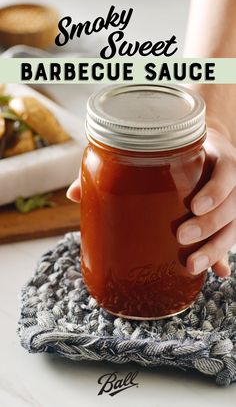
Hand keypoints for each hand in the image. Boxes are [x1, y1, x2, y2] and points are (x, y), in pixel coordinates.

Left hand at [67, 128, 235, 277]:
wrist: (207, 144)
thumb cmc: (176, 149)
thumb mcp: (157, 150)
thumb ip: (116, 168)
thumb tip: (73, 194)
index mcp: (216, 159)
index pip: (227, 174)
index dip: (215, 191)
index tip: (195, 206)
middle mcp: (229, 182)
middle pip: (231, 207)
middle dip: (208, 225)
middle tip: (181, 236)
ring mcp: (230, 201)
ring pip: (232, 227)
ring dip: (215, 249)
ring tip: (191, 266)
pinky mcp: (227, 217)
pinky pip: (230, 238)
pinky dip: (223, 257)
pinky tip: (217, 273)